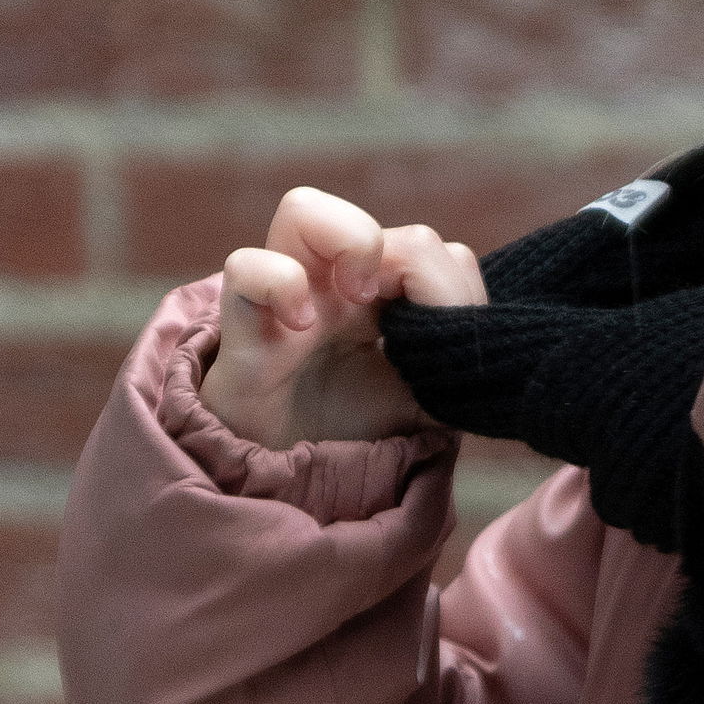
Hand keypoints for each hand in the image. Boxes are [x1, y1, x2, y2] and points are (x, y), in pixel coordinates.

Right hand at [196, 186, 486, 450]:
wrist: (302, 495)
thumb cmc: (360, 440)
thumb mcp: (433, 400)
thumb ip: (460, 355)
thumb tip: (462, 313)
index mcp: (381, 300)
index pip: (425, 246)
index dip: (446, 283)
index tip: (442, 334)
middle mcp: (332, 289)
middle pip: (367, 213)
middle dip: (404, 254)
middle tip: (398, 311)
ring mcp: (286, 302)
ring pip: (303, 208)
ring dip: (347, 241)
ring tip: (358, 300)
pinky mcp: (240, 331)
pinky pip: (245, 266)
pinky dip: (279, 283)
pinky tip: (304, 327)